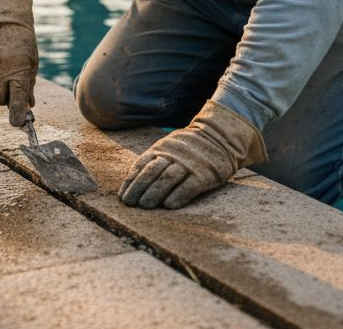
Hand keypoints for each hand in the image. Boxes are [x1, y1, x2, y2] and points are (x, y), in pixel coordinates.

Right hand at [0, 0, 37, 126]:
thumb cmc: (22, 44)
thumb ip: (28, 86)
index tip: (18, 123)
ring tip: (1, 66)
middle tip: (8, 86)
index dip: (17, 114)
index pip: (17, 100)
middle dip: (2, 97)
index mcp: (19, 72)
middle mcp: (0, 71)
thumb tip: (28, 107)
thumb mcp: (31, 64)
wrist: (4, 19)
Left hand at [119, 100, 266, 208]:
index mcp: (161, 149)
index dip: (131, 181)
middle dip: (139, 188)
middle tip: (131, 203)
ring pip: (168, 179)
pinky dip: (179, 196)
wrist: (219, 137)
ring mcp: (189, 164)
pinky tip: (169, 205)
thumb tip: (132, 182)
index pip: (141, 165)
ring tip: (145, 205)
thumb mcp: (168, 148)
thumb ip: (153, 161)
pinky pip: (190, 186)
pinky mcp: (205, 174)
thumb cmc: (188, 149)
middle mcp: (173, 155)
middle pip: (152, 172)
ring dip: (155, 193)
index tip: (123, 196)